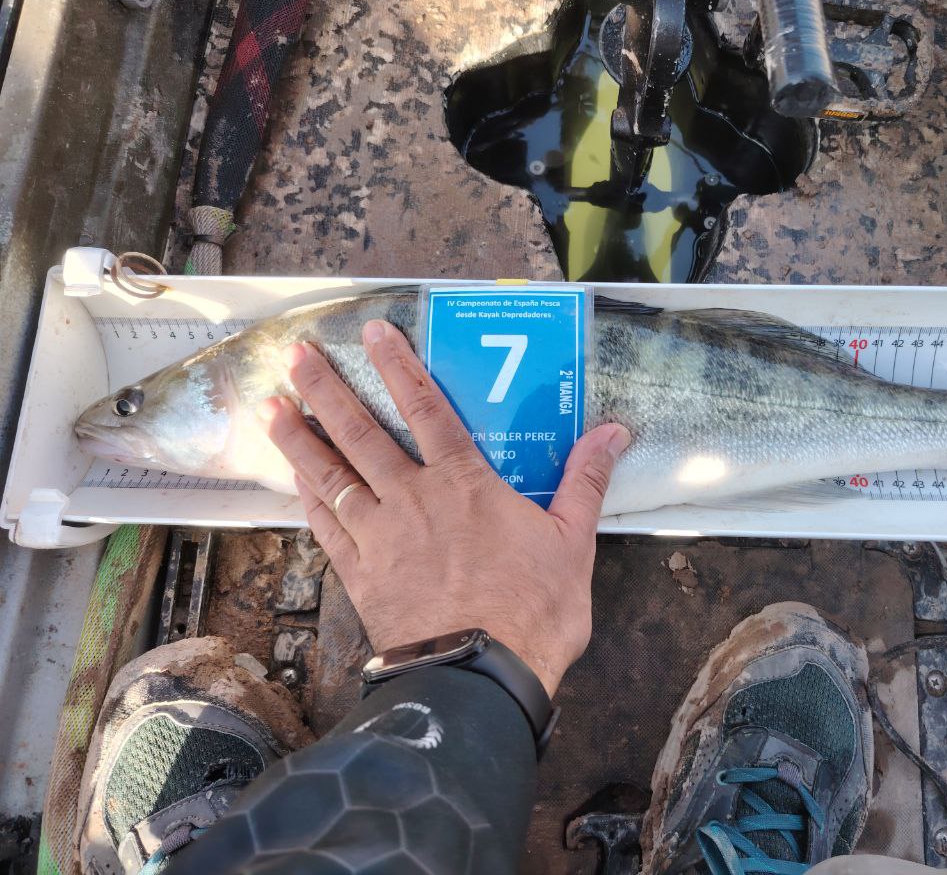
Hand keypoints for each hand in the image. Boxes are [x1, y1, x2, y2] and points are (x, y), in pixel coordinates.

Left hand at [257, 319, 629, 696]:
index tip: (374, 332)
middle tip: (297, 354)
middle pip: (362, 432)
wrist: (478, 677)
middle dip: (328, 389)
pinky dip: (308, 497)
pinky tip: (294, 478)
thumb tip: (613, 432)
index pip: (428, 408)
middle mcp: (413, 498)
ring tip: (270, 405)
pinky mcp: (360, 575)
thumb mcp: (572, 542)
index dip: (400, 366)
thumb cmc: (532, 610)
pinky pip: (325, 525)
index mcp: (465, 483)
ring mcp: (379, 536)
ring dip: (299, 437)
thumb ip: (584, 481)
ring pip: (331, 474)